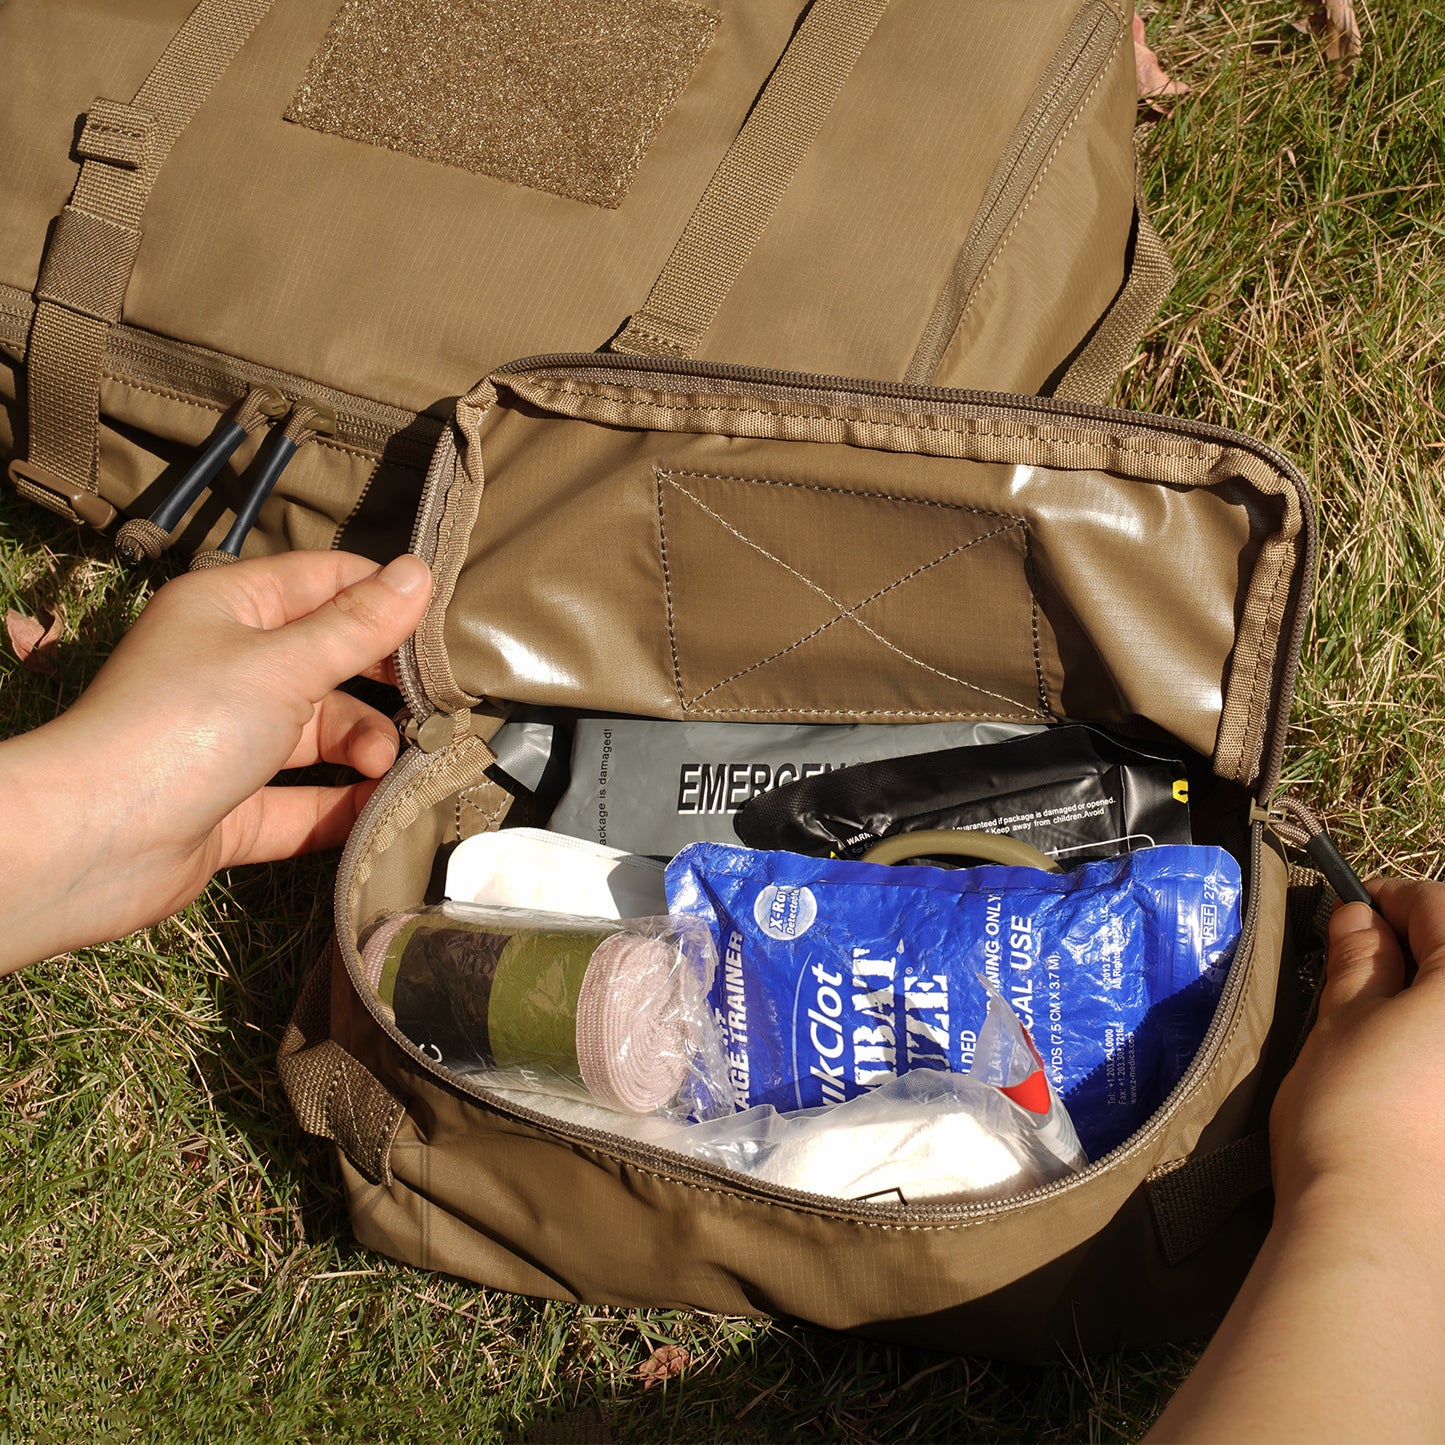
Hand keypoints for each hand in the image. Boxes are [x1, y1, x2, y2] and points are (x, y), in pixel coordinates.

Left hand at [0, 550, 431, 973]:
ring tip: (388, 763)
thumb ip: (359, 626)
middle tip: (436, 703)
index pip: (324, 581)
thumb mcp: (285, 663)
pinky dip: (342, 806)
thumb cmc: (183, 725)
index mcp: (230, 609)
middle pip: (329, 661)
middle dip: (383, 682)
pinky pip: (303, 802)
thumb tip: (419, 573)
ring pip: (320, 734)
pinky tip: (381, 808)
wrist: (93, 842)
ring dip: (365, 747)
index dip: (383, 595)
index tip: (445, 625)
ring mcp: (230, 741)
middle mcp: (229, 668)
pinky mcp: (233, 808)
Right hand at [1146, 878, 1444, 1442]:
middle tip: (1362, 979)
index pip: (1433, 904)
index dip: (1382, 903)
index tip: (1346, 921)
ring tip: (1387, 1035)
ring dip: (1430, 1010)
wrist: (1384, 1230)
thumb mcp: (1341, 1021)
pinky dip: (1434, 1057)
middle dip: (1418, 956)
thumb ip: (1361, 961)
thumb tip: (1361, 918)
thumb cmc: (1354, 1112)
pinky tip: (1414, 1083)